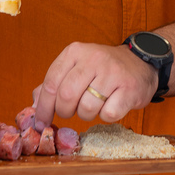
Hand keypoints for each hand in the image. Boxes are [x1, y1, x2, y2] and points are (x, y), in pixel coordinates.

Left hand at [32, 43, 157, 128]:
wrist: (140, 63)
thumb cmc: (102, 70)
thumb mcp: (76, 67)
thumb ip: (54, 83)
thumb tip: (35, 104)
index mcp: (75, 52)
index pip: (51, 83)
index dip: (43, 107)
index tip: (41, 122)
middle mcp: (93, 58)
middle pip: (66, 96)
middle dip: (64, 111)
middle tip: (70, 112)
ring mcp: (113, 73)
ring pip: (87, 108)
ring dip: (86, 114)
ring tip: (93, 105)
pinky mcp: (129, 89)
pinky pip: (108, 114)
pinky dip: (106, 116)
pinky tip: (110, 105)